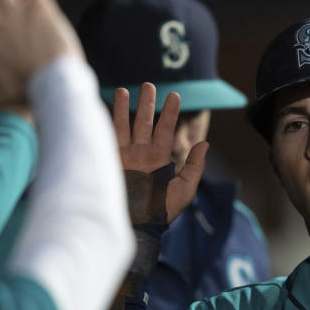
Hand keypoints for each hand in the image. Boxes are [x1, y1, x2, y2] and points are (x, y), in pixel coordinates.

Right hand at [113, 82, 207, 223]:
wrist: (135, 225)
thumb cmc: (161, 212)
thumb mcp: (184, 189)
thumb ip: (194, 166)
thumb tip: (204, 143)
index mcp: (158, 159)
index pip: (165, 129)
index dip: (170, 112)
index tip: (175, 95)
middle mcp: (141, 154)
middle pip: (144, 122)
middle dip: (147, 104)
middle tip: (149, 84)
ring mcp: (124, 155)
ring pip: (125, 124)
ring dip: (125, 107)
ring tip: (126, 88)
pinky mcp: (108, 160)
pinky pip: (108, 135)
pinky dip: (107, 120)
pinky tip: (105, 105)